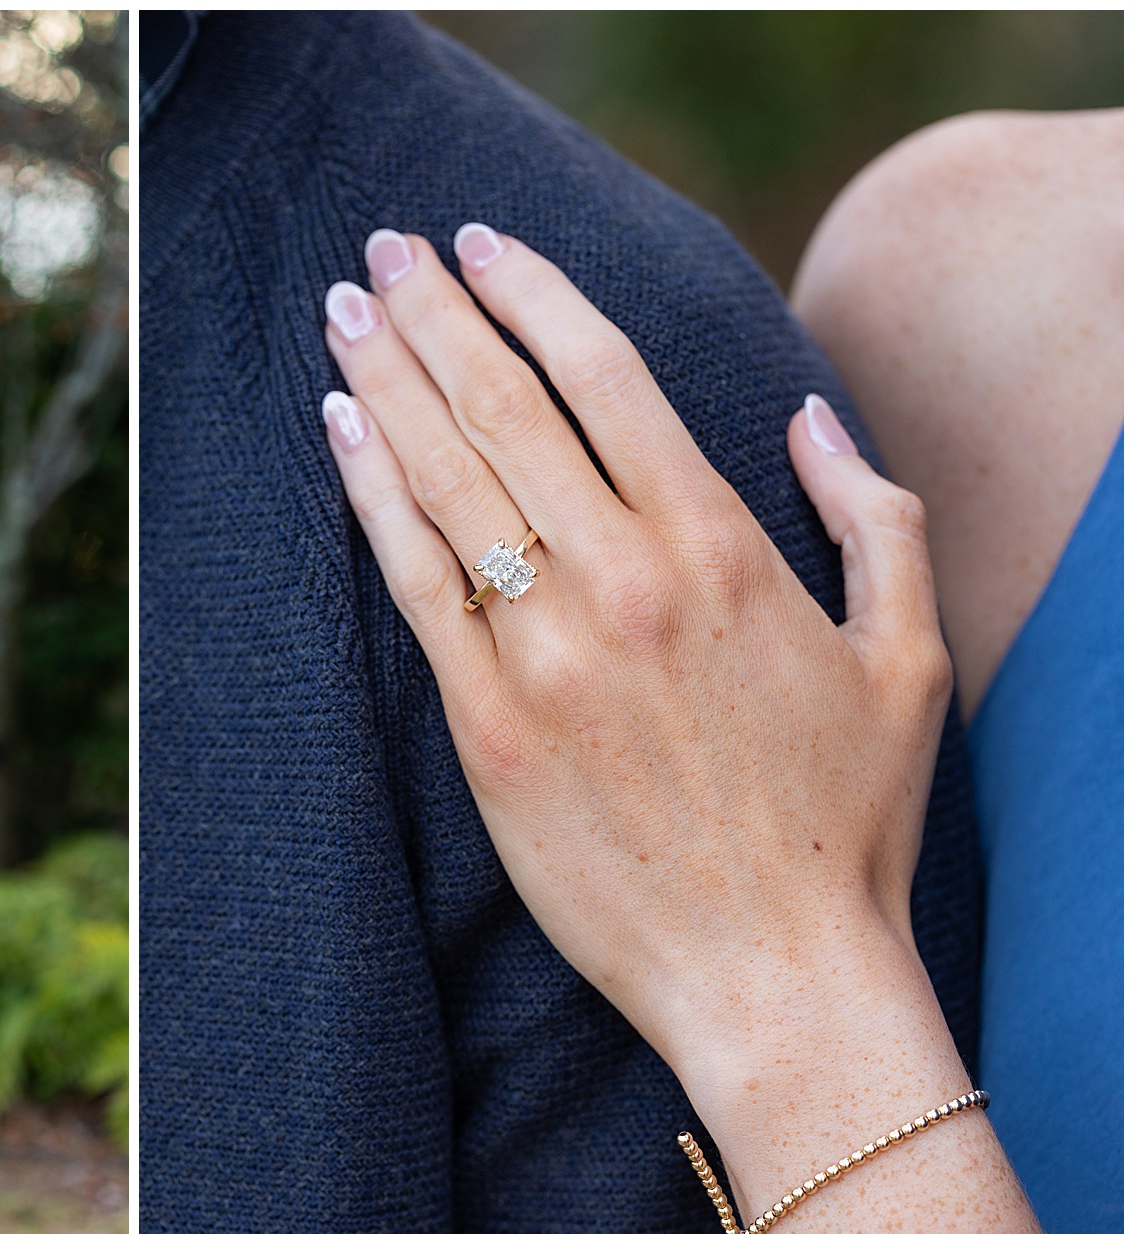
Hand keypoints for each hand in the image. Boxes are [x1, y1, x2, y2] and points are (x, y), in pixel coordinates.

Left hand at [319, 225, 953, 1104]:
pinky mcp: (488, 729)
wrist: (777, 974)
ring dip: (388, 381)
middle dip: (436, 314)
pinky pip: (416, 584)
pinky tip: (340, 430)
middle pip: (507, 408)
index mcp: (723, 548)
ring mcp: (549, 656)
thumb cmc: (848, 823)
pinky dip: (372, 496)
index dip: (529, 293)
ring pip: (449, 481)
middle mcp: (627, 582)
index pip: (604, 377)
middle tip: (383, 251)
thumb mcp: (908, 656)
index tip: (478, 244)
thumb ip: (872, 518)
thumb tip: (810, 417)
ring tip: (344, 312)